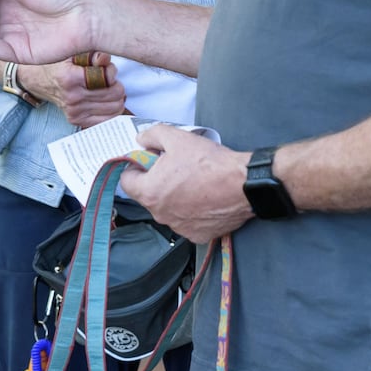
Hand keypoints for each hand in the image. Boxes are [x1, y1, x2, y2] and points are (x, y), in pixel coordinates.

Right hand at [25, 55, 125, 127]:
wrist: (39, 80)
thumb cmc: (58, 64)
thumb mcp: (73, 54)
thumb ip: (92, 54)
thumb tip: (106, 59)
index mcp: (70, 78)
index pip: (107, 78)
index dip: (111, 71)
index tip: (106, 67)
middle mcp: (72, 98)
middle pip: (114, 94)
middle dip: (117, 84)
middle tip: (109, 79)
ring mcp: (74, 112)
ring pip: (115, 108)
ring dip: (116, 98)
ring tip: (108, 89)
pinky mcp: (77, 120)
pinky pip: (107, 120)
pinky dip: (112, 110)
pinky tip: (106, 101)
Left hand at [119, 125, 252, 243]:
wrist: (244, 185)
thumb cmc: (209, 163)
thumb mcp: (176, 137)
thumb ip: (152, 135)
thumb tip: (141, 139)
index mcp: (150, 192)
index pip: (126, 181)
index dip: (136, 168)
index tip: (148, 161)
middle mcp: (160, 215)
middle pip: (148, 196)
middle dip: (157, 181)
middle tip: (175, 167)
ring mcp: (179, 228)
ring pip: (168, 209)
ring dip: (174, 198)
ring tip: (193, 182)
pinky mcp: (198, 235)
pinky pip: (187, 221)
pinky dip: (192, 211)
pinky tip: (204, 198)